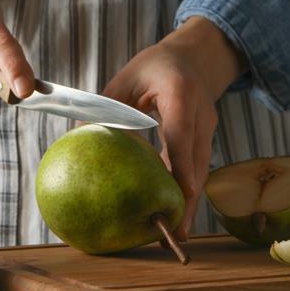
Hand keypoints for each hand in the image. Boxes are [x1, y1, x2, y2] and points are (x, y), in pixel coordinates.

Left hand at [102, 17, 247, 239]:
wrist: (194, 58)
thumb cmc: (154, 68)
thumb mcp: (126, 80)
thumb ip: (107, 108)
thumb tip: (80, 141)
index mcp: (179, 91)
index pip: (181, 131)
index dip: (181, 162)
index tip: (182, 191)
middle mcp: (201, 112)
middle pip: (197, 160)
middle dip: (188, 197)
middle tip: (177, 232)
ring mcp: (209, 127)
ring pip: (202, 169)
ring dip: (190, 201)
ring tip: (177, 233)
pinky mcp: (207, 138)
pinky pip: (198, 167)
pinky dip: (188, 189)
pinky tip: (177, 213)